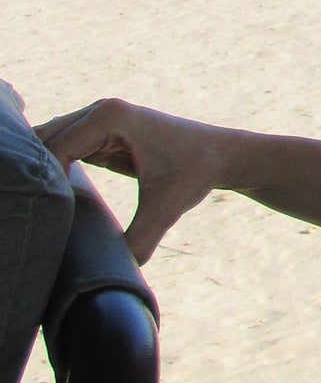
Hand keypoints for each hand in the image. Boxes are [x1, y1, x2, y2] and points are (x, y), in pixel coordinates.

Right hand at [36, 98, 230, 262]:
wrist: (221, 155)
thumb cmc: (197, 173)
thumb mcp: (166, 208)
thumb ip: (138, 239)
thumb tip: (118, 271)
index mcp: (110, 116)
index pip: (55, 148)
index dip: (45, 180)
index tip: (48, 212)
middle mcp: (100, 111)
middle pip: (44, 139)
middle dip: (36, 172)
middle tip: (37, 209)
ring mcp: (99, 119)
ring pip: (50, 142)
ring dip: (43, 170)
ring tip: (44, 206)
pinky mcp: (101, 135)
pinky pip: (65, 149)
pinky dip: (55, 169)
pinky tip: (56, 198)